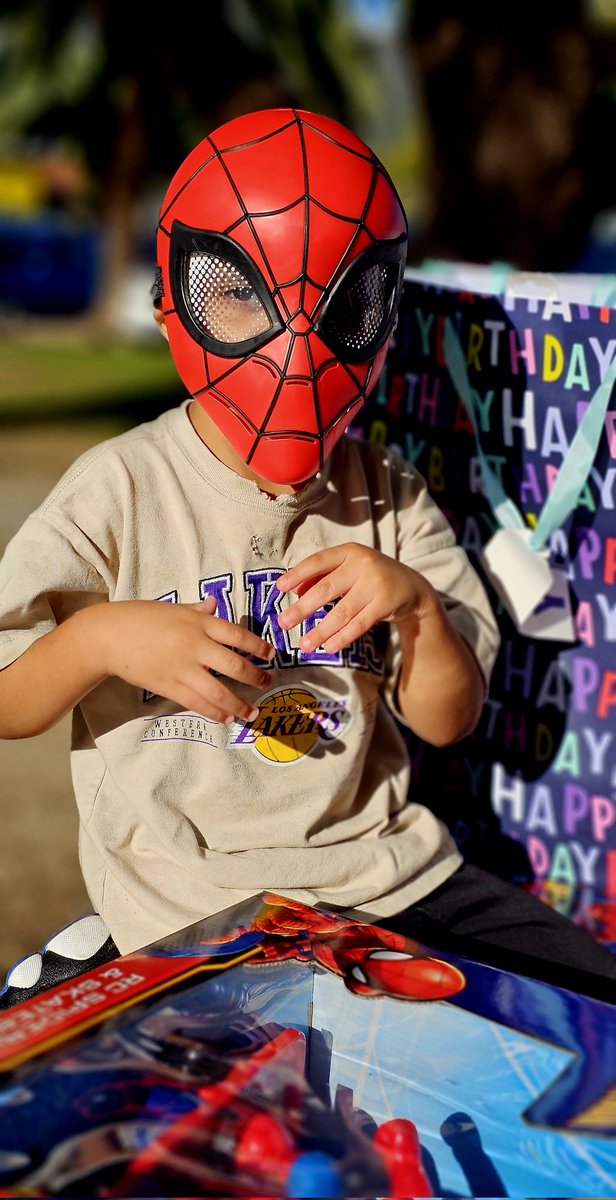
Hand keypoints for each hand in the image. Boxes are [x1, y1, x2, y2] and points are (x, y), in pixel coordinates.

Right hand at [99, 596, 273, 723]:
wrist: (109, 636)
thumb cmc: (140, 617)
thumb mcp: (172, 608)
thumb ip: (196, 609)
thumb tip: (213, 604)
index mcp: (198, 622)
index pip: (237, 635)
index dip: (258, 646)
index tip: (271, 655)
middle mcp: (195, 645)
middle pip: (235, 666)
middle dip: (255, 677)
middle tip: (267, 683)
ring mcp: (183, 668)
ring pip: (220, 691)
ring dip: (240, 705)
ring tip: (253, 712)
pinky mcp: (170, 686)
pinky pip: (198, 703)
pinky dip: (215, 712)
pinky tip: (226, 718)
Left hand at [276, 544, 438, 653]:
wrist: (412, 587)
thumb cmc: (370, 578)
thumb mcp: (349, 569)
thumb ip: (322, 575)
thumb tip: (294, 589)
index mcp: (349, 552)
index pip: (318, 561)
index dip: (297, 574)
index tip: (279, 588)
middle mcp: (362, 564)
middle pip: (326, 588)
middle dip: (302, 608)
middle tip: (283, 623)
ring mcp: (376, 584)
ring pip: (342, 611)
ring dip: (321, 630)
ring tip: (304, 645)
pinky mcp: (386, 604)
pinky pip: (359, 624)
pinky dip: (342, 637)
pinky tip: (328, 647)